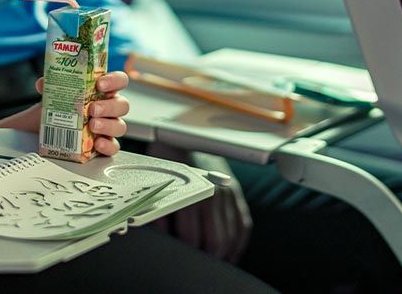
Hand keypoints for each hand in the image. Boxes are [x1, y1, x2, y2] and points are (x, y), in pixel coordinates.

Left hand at [0, 72, 129, 156]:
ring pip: (120, 126)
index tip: (100, 84)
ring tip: (92, 125)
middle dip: (109, 106)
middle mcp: (108, 108)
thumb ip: (50, 85)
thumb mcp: (52, 93)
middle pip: (122, 105)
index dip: (114, 81)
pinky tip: (98, 143)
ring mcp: (108, 126)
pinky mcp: (104, 144)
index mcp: (102, 90)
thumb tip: (42, 83)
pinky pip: (113, 146)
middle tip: (92, 109)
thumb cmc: (58, 106)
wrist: (45, 127)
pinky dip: (107, 145)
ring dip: (108, 125)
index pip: (119, 81)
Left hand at [147, 144, 251, 261]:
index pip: (191, 236)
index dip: (184, 251)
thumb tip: (161, 237)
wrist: (182, 136)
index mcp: (192, 192)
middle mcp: (215, 194)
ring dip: (221, 255)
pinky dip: (236, 245)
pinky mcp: (238, 196)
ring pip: (231, 238)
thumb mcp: (158, 183)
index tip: (178, 257)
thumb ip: (161, 211)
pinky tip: (228, 254)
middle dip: (205, 257)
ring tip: (210, 263)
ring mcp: (230, 195)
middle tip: (194, 264)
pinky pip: (243, 228)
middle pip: (215, 242)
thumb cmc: (165, 160)